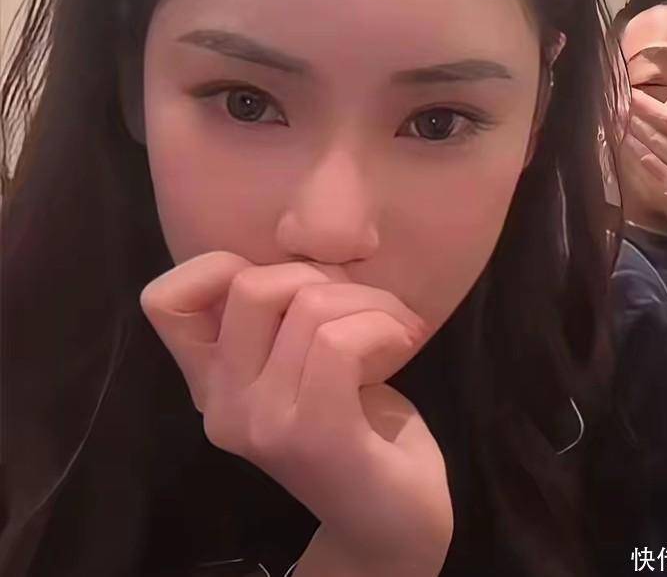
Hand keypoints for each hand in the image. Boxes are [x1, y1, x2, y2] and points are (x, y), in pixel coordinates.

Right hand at [140, 253, 453, 569]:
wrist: (393, 523)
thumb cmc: (359, 426)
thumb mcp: (306, 362)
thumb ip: (281, 317)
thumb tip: (302, 245)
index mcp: (214, 383)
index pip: (164, 301)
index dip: (218, 265)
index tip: (288, 284)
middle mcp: (222, 406)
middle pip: (250, 284)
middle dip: (322, 275)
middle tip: (367, 305)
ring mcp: (262, 424)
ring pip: (308, 306)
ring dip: (371, 301)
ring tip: (397, 326)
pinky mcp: (312, 435)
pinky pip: (338, 341)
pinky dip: (383, 325)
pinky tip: (401, 341)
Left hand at [620, 89, 666, 264]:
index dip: (648, 106)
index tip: (632, 94)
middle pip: (654, 134)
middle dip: (634, 116)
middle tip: (617, 101)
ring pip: (647, 151)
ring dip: (631, 134)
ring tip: (616, 119)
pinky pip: (649, 173)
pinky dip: (638, 158)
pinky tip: (627, 147)